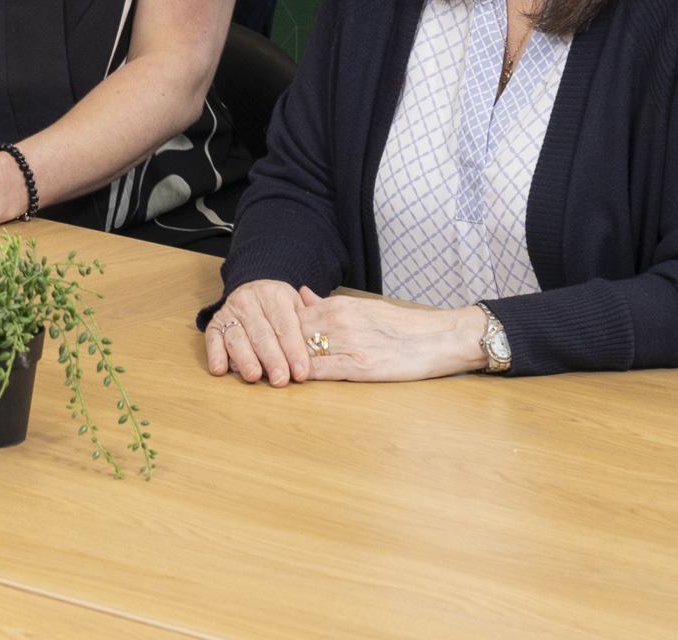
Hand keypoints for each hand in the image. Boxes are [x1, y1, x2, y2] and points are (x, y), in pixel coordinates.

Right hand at [203, 279, 319, 384]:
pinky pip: (213, 339)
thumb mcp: (297, 306)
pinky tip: (220, 370)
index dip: (294, 350)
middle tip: (280, 380)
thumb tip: (323, 343)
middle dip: (272, 359)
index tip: (301, 373)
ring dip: (245, 359)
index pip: (286, 326)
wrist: (253, 290)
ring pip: (237, 337)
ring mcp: (230, 311)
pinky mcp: (214, 323)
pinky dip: (215, 354)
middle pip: (262, 333)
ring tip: (254, 376)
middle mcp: (249, 301)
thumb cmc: (280, 307)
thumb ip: (310, 323)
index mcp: (274, 295)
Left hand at [209, 282, 487, 383]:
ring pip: (300, 351)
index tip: (244, 333)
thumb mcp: (363, 307)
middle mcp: (337, 321)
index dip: (267, 327)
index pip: (290, 315)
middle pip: (288, 332)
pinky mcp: (359, 366)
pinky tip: (284, 383)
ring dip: (276, 361)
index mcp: (337, 306)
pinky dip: (300, 376)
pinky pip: (321, 370)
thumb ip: (327, 302)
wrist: (440, 338)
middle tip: (236, 356)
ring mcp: (347, 343)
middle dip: (263, 345)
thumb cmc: (403, 326)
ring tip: (250, 372)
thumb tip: (299, 294)